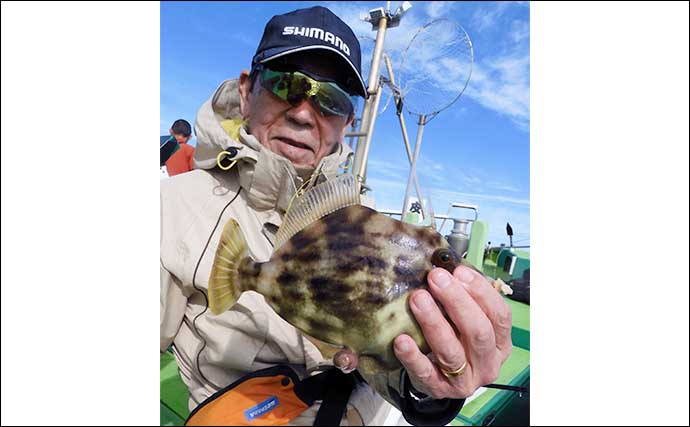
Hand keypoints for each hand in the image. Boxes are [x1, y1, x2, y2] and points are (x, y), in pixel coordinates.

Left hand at [393, 265, 512, 398]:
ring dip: (433, 321)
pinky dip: (413, 356)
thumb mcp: (467, 321)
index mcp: (500, 342)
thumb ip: (464, 298)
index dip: (481, 291)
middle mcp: (488, 363)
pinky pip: (425, 372)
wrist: (440, 378)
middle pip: (478, 331)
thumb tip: (445, 266)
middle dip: (456, 301)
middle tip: (436, 278)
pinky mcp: (439, 389)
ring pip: (451, 351)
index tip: (459, 271)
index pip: (500, 315)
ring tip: (418, 299)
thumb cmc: (456, 340)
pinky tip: (402, 340)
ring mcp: (465, 379)